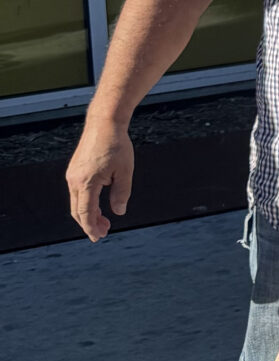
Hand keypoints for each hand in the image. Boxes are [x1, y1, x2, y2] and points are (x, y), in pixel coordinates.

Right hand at [66, 119, 132, 240]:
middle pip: (77, 211)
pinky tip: (98, 205)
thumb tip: (118, 212)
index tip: (99, 237)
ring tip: (104, 221)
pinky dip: (86, 203)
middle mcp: (74, 180)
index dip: (91, 227)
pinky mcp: (74, 170)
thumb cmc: (117, 146)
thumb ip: (121, 193)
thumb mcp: (125, 171)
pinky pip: (77, 192)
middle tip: (104, 233)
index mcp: (86, 182)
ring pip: (76, 202)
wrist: (104, 123)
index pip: (85, 213)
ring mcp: (72, 175)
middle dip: (89, 224)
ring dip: (88, 214)